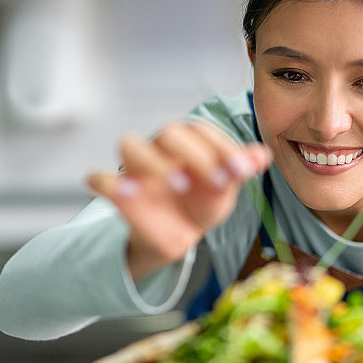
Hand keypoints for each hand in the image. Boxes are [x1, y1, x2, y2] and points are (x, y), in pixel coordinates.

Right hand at [87, 120, 271, 279]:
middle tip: (218, 183)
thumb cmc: (203, 201)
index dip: (224, 147)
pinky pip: (99, 179)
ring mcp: (137, 167)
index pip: (203, 130)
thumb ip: (239, 170)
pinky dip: (108, 183)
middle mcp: (161, 146)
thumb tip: (262, 155)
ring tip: (178, 184)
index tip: (243, 171)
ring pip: (129, 143)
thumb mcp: (225, 189)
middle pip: (169, 131)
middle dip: (196, 154)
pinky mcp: (118, 191)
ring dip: (153, 161)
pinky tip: (125, 195)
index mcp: (190, 140)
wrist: (179, 232)